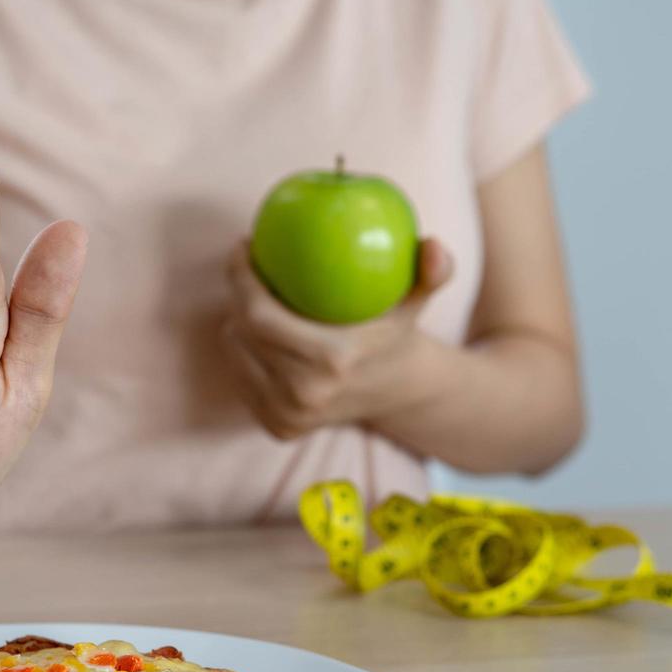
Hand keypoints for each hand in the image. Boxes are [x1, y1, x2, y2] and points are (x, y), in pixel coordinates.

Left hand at [221, 238, 452, 439]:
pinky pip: (241, 375)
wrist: (397, 395)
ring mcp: (286, 415)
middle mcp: (303, 394)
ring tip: (256, 297)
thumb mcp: (417, 300)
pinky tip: (257, 331)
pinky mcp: (276, 427)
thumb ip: (435, 273)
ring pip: (235, 351)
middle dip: (236, 291)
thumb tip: (435, 246)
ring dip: (238, 321)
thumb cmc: (397, 333)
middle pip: (241, 331)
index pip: (259, 315)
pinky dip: (245, 351)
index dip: (240, 276)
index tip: (244, 244)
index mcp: (331, 361)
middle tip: (247, 264)